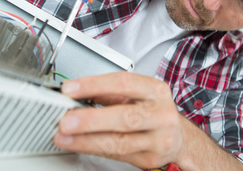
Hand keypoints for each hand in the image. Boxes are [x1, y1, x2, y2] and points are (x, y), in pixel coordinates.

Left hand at [53, 72, 182, 168]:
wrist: (178, 137)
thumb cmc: (151, 110)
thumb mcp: (135, 93)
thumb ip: (107, 92)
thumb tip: (75, 92)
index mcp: (155, 91)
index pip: (123, 83)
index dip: (94, 85)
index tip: (70, 89)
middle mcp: (161, 114)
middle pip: (125, 117)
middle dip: (91, 119)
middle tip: (66, 120)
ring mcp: (159, 139)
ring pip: (119, 141)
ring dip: (87, 140)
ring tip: (64, 137)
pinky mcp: (150, 159)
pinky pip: (117, 154)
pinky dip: (94, 148)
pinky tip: (78, 144)